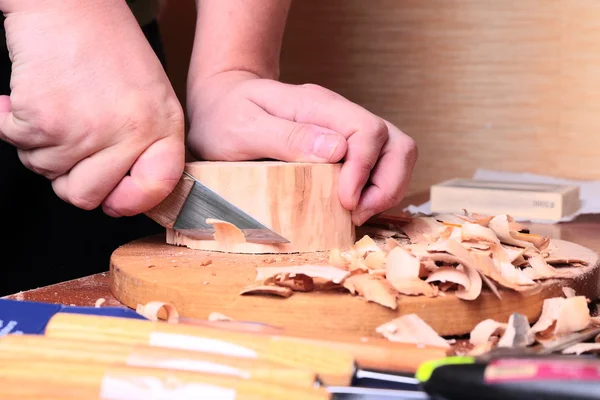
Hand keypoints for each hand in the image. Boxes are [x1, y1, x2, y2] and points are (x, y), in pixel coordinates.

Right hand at [0, 0, 184, 216]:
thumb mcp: (149, 95)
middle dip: (69, 176)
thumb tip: (121, 197)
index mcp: (162, 126)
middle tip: (71, 143)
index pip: (157, 186)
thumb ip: (144, 143)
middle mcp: (130, 133)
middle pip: (86, 196)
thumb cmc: (107, 46)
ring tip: (58, 104)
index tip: (113, 200)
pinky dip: (13, 122)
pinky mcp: (44, 120)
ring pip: (46, 171)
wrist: (69, 2)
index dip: (129, 201)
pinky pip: (18, 144)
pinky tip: (29, 96)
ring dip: (43, 144)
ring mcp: (86, 130)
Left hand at [186, 71, 417, 225]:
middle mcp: (340, 115)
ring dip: (388, 189)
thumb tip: (338, 150)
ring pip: (396, 153)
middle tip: (356, 213)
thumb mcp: (243, 127)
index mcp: (318, 105)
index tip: (344, 201)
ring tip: (357, 213)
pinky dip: (378, 189)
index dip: (365, 170)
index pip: (367, 131)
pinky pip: (380, 165)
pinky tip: (353, 205)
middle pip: (395, 143)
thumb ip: (288, 136)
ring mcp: (345, 130)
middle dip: (387, 185)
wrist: (220, 101)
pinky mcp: (345, 146)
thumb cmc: (224, 115)